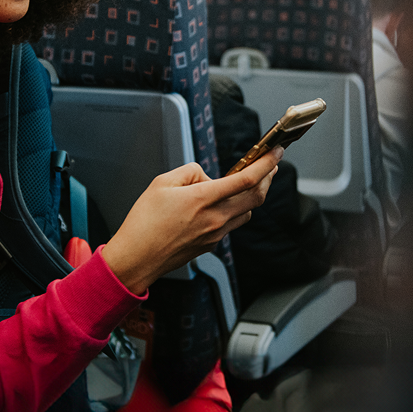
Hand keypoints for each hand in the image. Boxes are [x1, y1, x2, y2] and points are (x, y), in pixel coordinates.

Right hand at [100, 147, 282, 293]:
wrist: (136, 259)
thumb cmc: (144, 223)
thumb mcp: (162, 183)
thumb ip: (190, 172)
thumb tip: (206, 176)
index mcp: (203, 199)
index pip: (246, 179)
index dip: (266, 164)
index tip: (275, 152)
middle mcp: (215, 218)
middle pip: (256, 197)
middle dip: (267, 178)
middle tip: (270, 165)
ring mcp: (215, 235)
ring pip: (246, 212)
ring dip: (251, 196)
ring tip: (245, 183)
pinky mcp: (211, 245)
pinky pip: (231, 224)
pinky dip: (233, 210)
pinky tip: (221, 205)